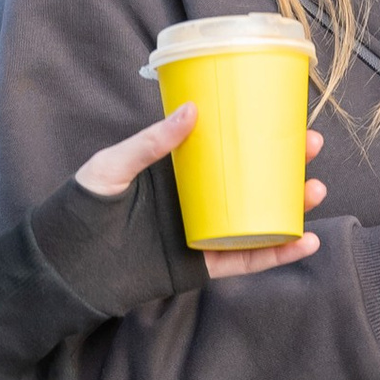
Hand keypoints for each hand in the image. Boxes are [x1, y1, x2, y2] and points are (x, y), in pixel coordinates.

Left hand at [76, 104, 324, 279]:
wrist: (64, 268)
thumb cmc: (80, 209)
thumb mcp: (112, 166)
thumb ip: (150, 142)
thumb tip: (192, 111)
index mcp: (177, 172)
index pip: (227, 149)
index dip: (260, 136)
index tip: (291, 121)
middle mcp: (195, 201)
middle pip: (251, 182)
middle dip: (287, 167)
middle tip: (312, 151)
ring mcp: (201, 234)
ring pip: (257, 221)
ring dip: (291, 209)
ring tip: (316, 192)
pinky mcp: (200, 267)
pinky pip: (246, 261)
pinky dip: (277, 254)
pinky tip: (305, 242)